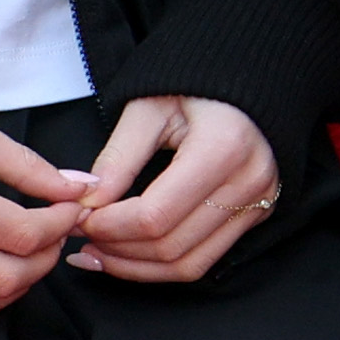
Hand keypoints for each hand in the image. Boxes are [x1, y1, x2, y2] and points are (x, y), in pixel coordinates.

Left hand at [64, 93, 279, 281]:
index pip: (155, 216)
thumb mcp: (149, 107)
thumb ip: (118, 157)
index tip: (79, 218)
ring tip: (98, 252)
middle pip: (170, 246)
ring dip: (137, 266)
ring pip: (189, 265)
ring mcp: (259, 202)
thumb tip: (86, 202)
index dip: (108, 226)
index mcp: (223, 147)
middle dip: (116, 249)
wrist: (252, 73)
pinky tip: (130, 254)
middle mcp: (249, 181)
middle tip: (80, 236)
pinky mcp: (258, 214)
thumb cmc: (198, 83)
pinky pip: (206, 259)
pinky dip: (163, 265)